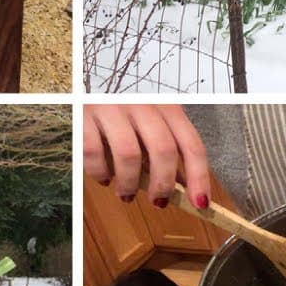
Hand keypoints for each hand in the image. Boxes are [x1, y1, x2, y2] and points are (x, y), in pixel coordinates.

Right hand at [84, 104, 209, 209]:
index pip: (192, 144)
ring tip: (126, 192)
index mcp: (166, 105)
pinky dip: (100, 173)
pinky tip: (104, 177)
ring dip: (130, 184)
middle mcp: (142, 104)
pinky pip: (95, 154)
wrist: (84, 83)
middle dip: (163, 185)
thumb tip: (184, 185)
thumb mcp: (150, 121)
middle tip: (157, 200)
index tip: (200, 202)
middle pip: (163, 151)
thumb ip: (166, 149)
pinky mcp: (85, 116)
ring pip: (129, 156)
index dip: (199, 177)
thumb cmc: (121, 107)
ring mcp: (113, 108)